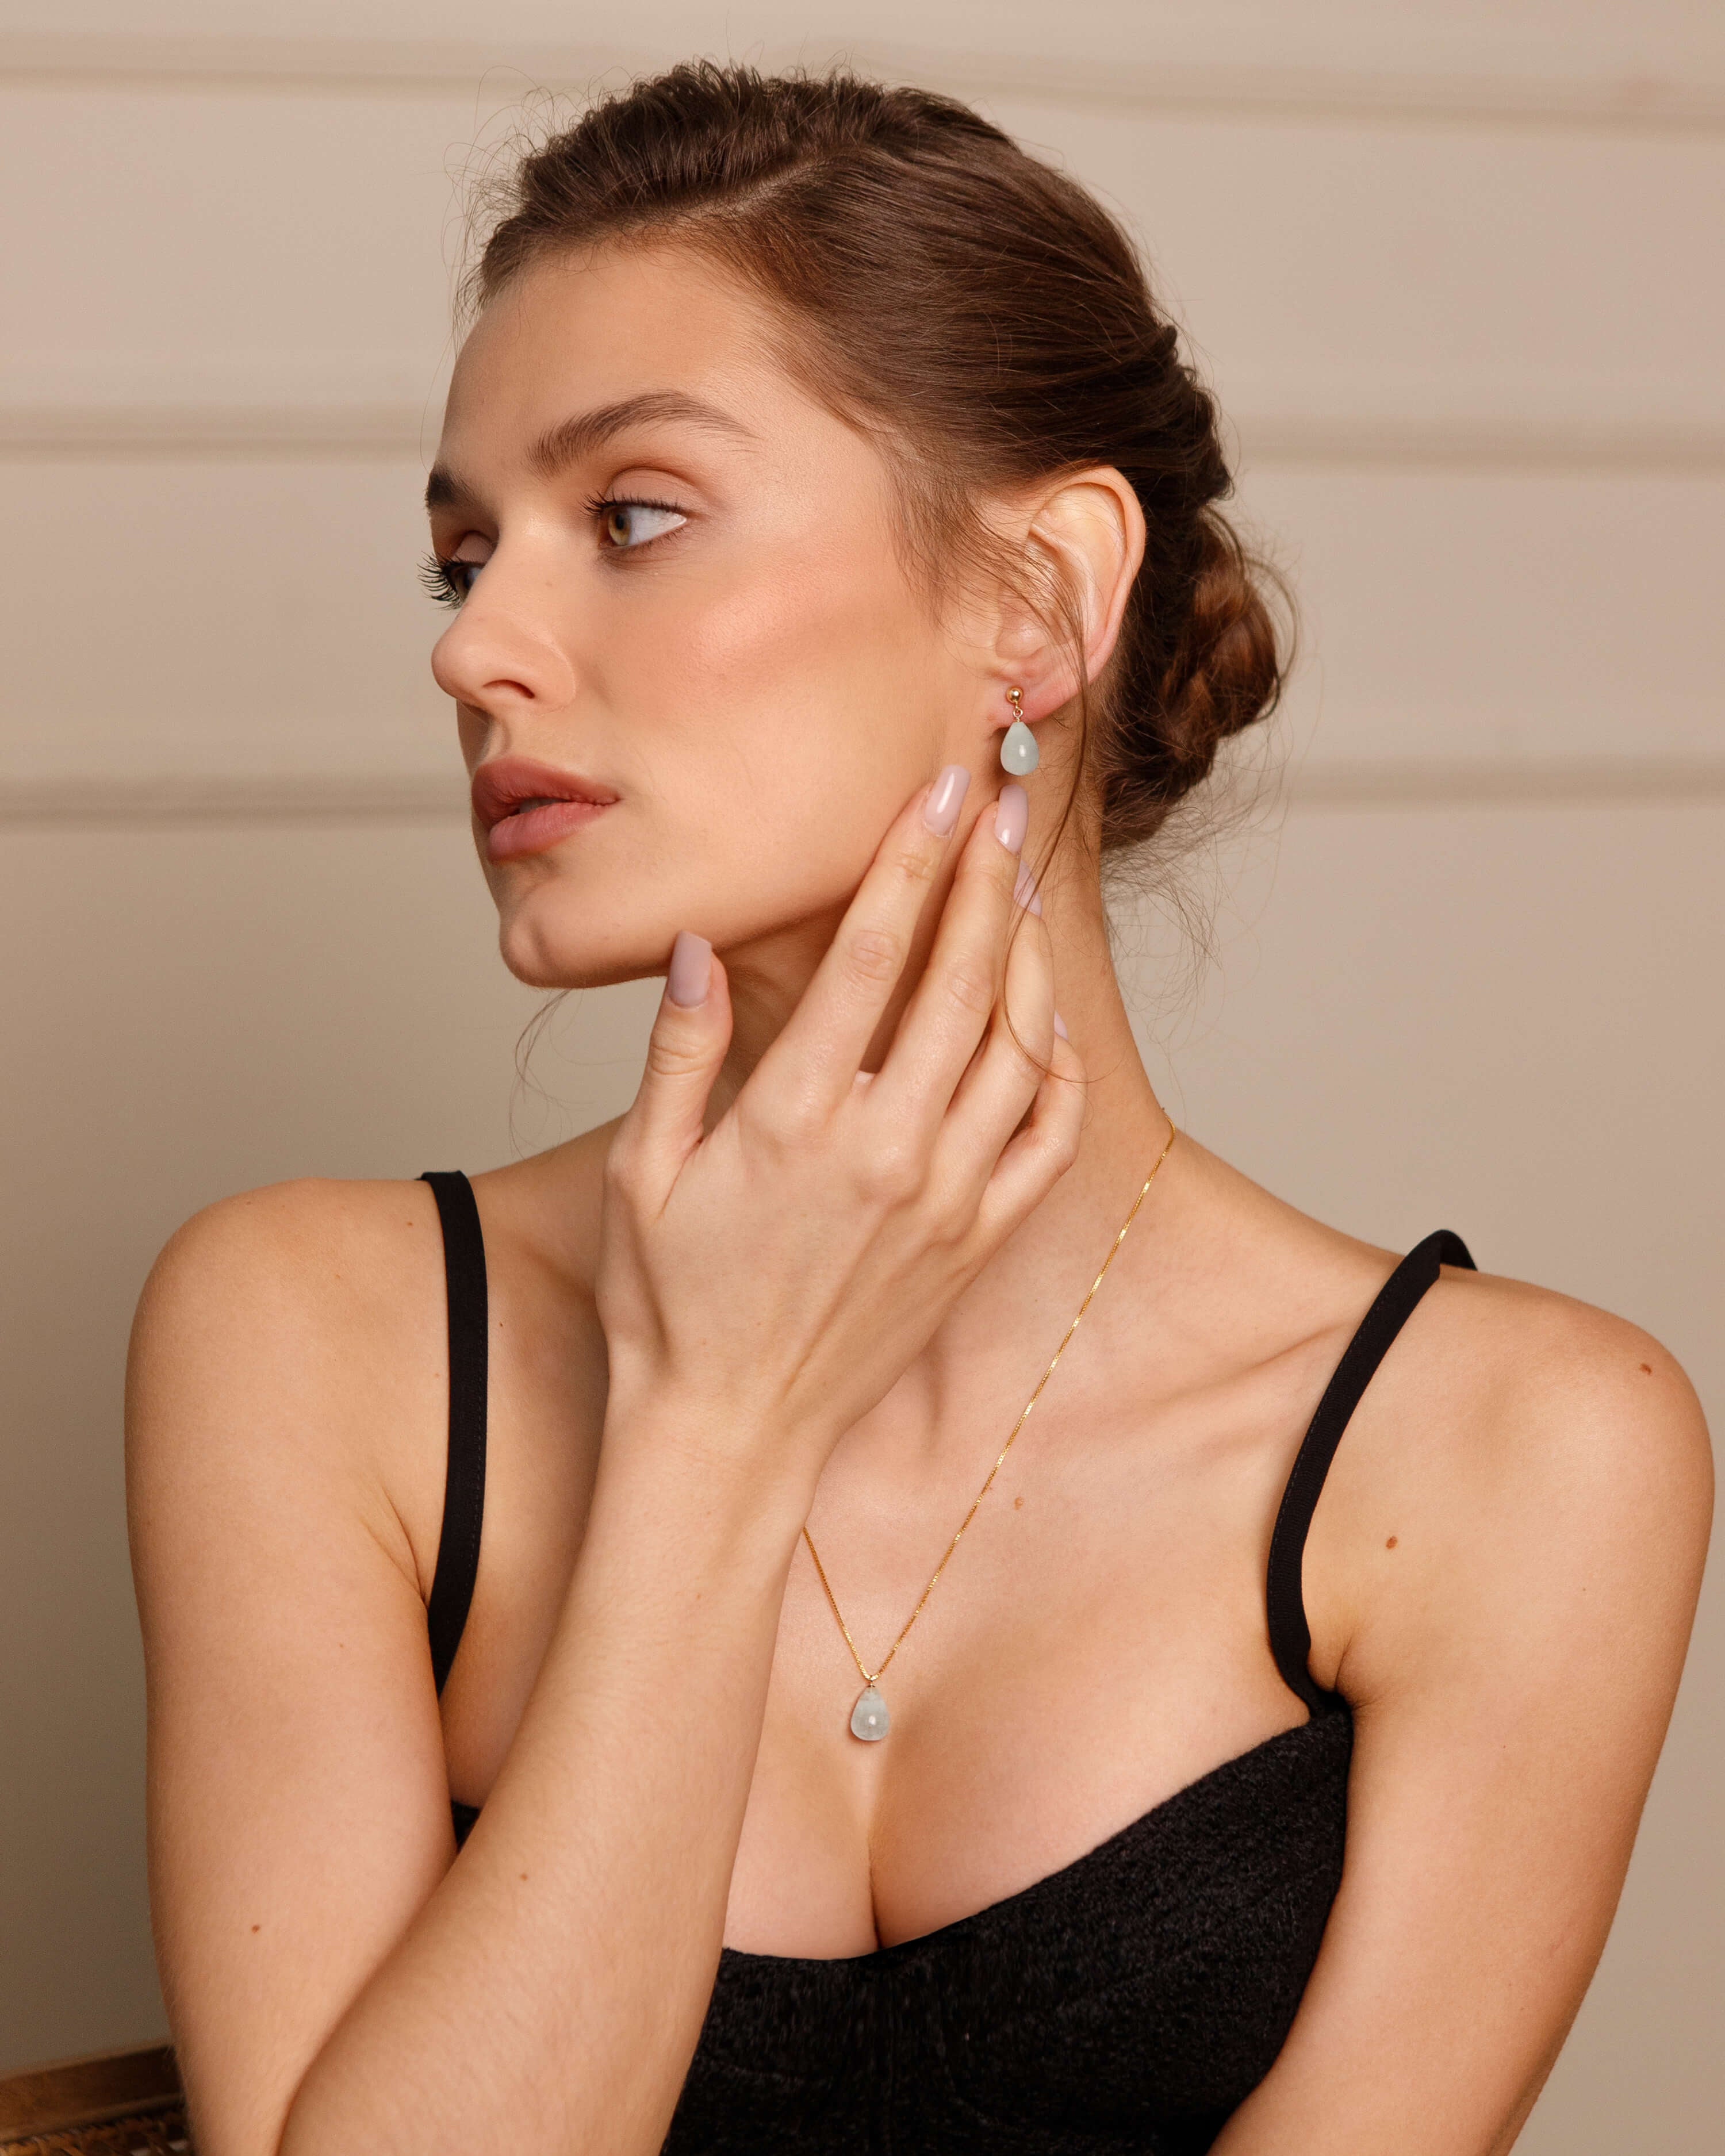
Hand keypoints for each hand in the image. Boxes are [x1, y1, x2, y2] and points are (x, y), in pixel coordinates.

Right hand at [594, 768, 1083, 1495]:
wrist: (728, 1432)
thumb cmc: (669, 1302)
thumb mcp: (640, 1170)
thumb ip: (679, 1052)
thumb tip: (702, 946)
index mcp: (795, 1118)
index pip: (872, 954)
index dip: (913, 858)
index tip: (942, 788)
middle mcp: (885, 1149)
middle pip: (961, 981)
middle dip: (987, 877)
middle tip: (1007, 803)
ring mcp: (943, 1200)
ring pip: (1018, 1051)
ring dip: (1028, 960)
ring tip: (1024, 890)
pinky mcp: (975, 1247)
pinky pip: (1047, 1145)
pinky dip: (1061, 1074)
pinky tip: (1051, 1025)